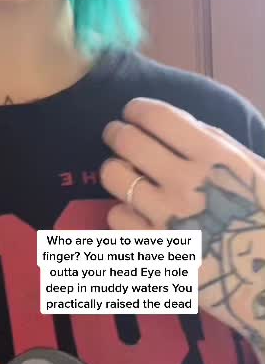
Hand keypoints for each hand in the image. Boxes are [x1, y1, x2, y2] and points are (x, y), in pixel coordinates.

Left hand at [100, 98, 264, 361]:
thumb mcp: (256, 171)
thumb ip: (217, 144)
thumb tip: (176, 124)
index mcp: (214, 156)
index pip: (156, 116)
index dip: (137, 109)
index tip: (133, 113)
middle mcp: (185, 182)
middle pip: (126, 140)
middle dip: (116, 133)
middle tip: (118, 136)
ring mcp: (167, 219)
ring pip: (113, 176)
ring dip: (118, 170)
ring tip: (127, 175)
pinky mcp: (156, 253)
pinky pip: (116, 218)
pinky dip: (123, 212)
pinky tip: (138, 215)